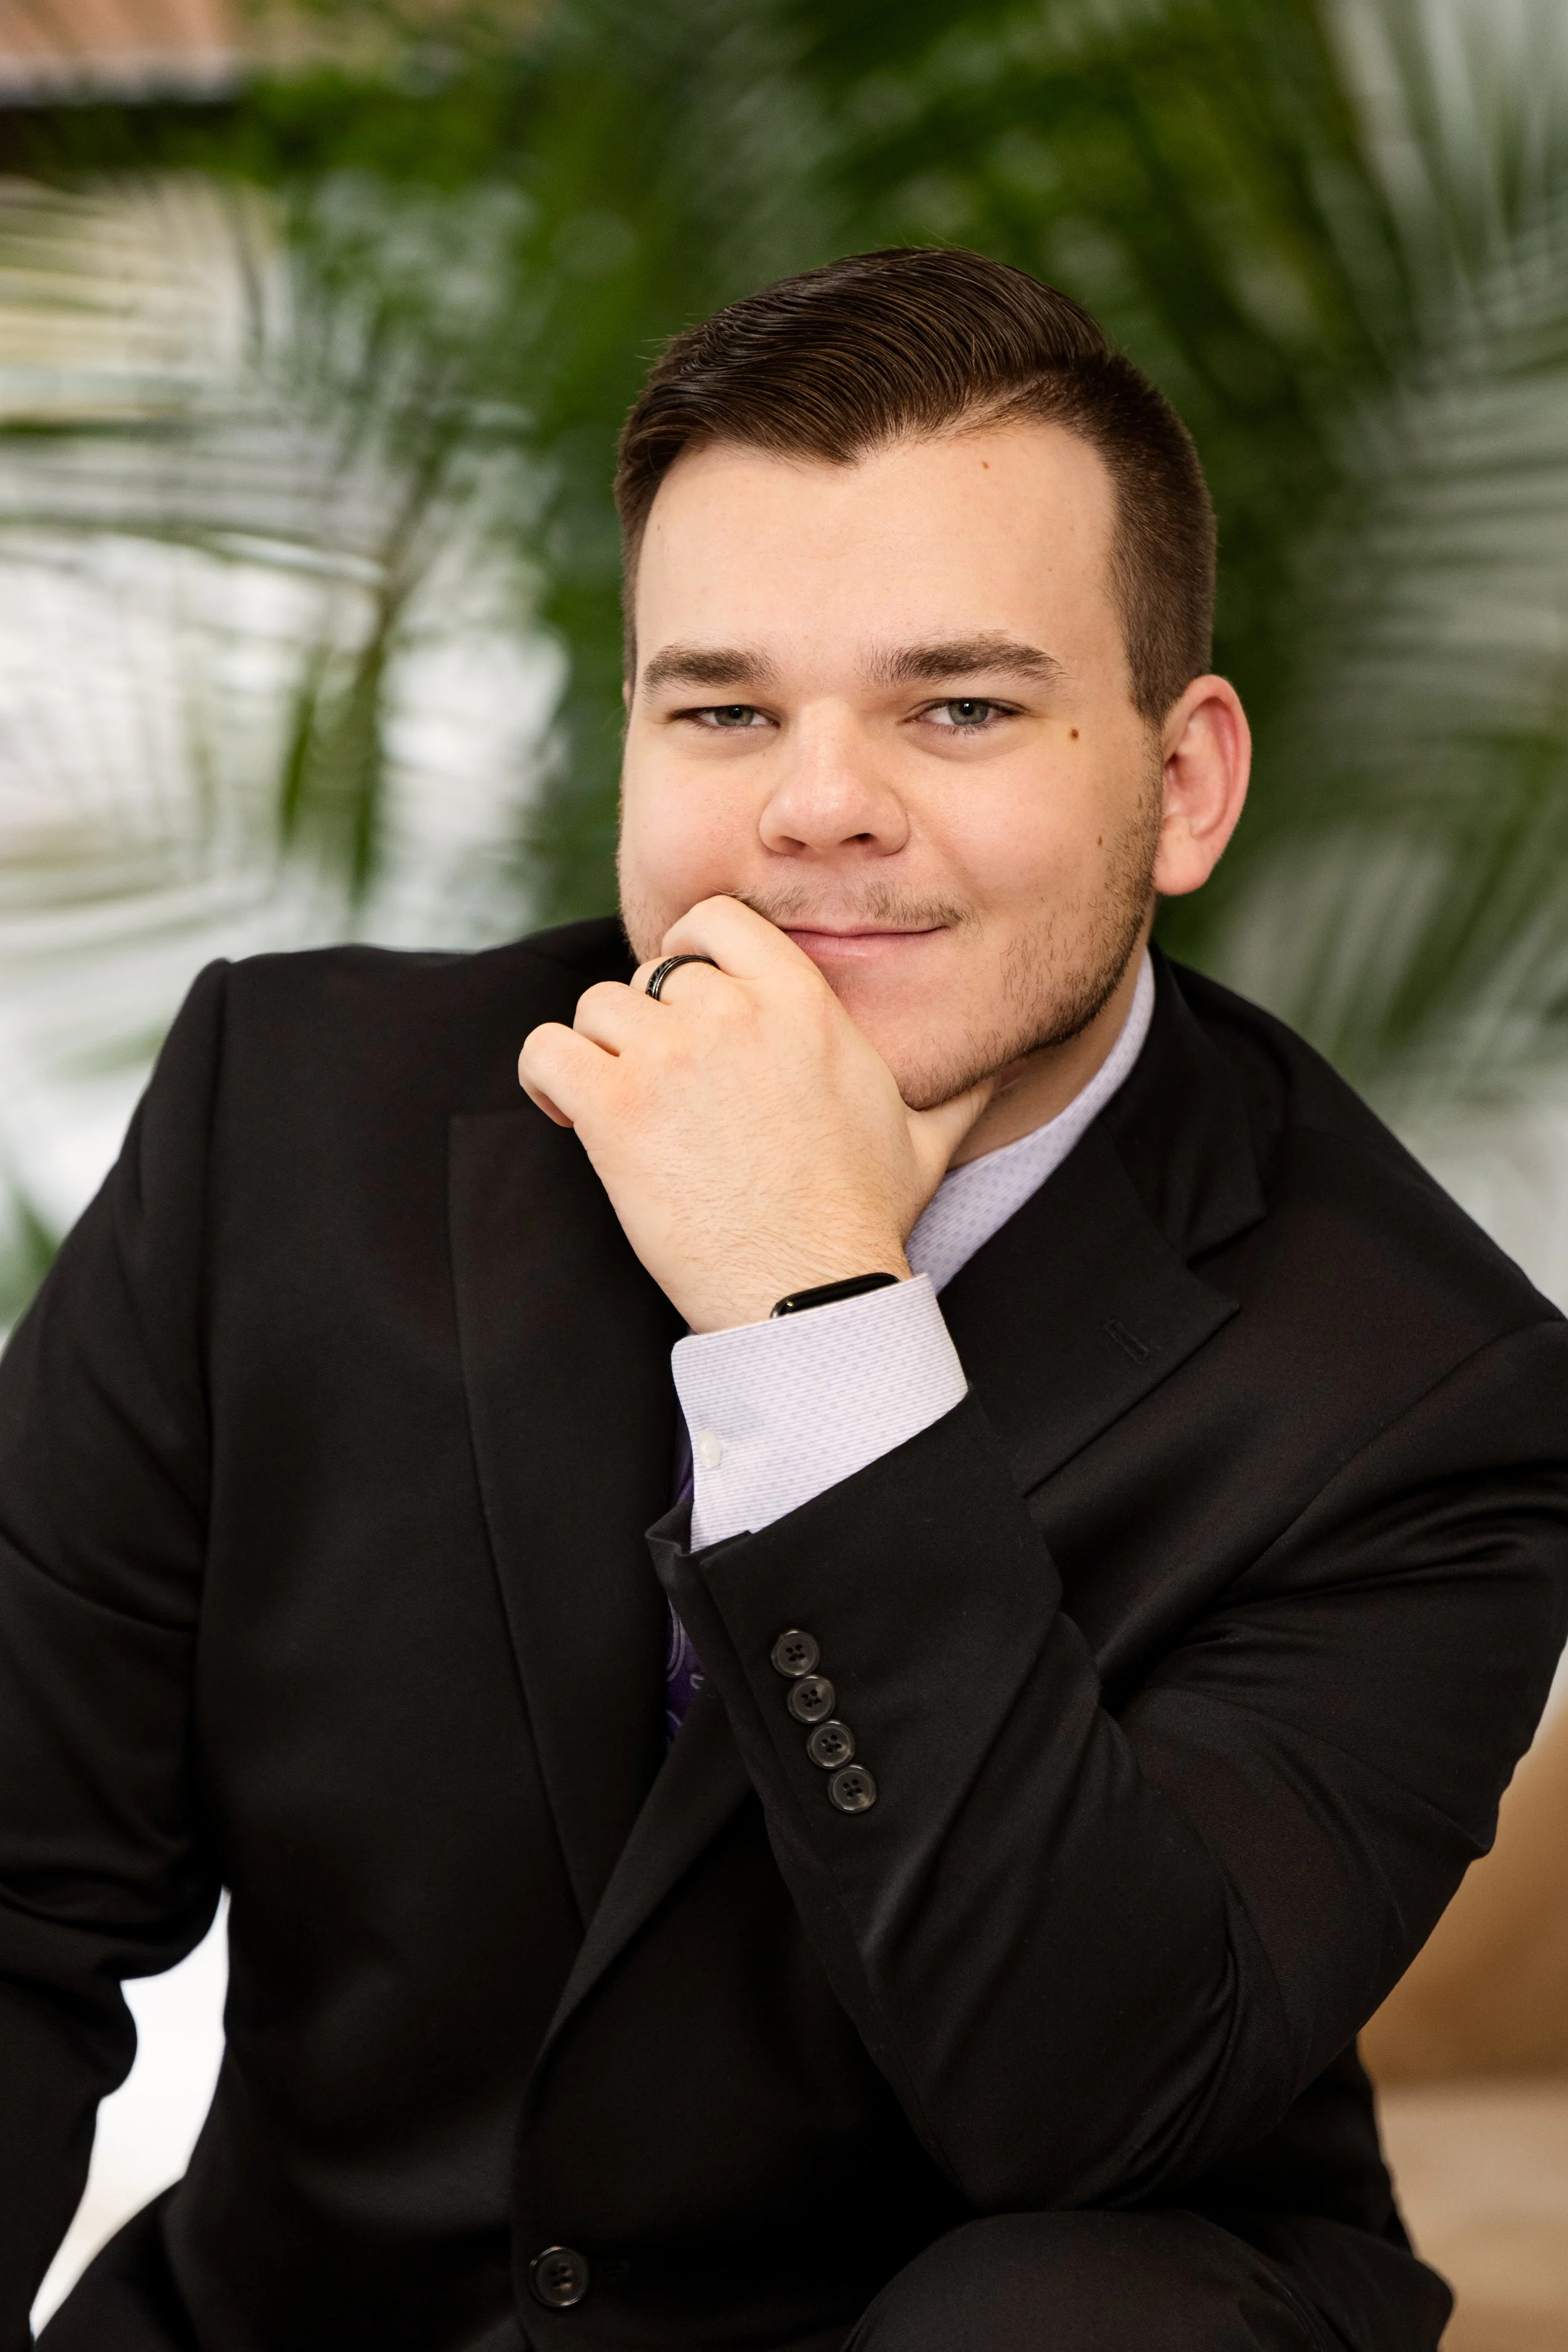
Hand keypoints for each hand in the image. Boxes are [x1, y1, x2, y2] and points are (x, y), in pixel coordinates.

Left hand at [517, 897, 992, 1331]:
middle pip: (653, 974)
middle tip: (660, 1086)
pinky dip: (547, 1076)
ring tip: (620, 1108)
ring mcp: (671, 1057)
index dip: (687, 949)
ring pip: (598, 1008)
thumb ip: (960, 1086)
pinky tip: (564, 1110)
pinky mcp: (616, 1110)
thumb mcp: (926, 1139)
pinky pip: (549, 1050)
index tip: (682, 994)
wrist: (811, 1292)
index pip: (718, 920)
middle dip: (649, 1024)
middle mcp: (734, 1015)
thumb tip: (1010, 1064)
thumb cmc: (863, 1220)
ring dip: (601, 1054)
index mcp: (803, 1004)